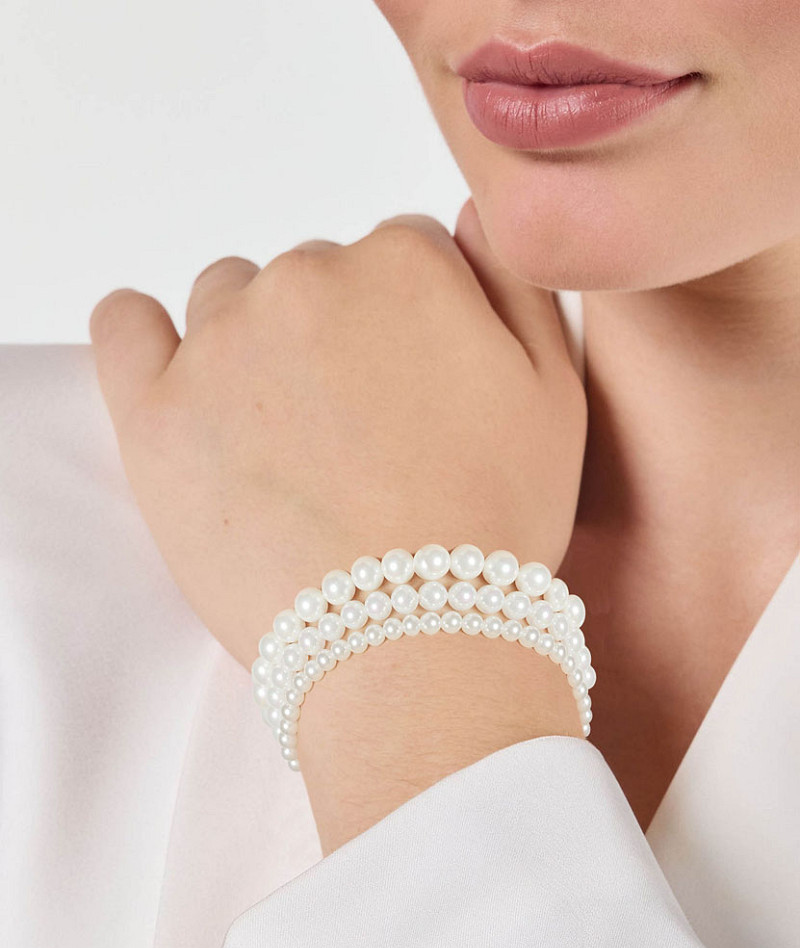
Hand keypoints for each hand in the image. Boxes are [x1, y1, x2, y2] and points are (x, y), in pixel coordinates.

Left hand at [90, 199, 587, 851]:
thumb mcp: (555, 393)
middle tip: (355, 432)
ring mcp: (222, 342)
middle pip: (314, 276)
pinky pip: (125, 326)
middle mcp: (308, 280)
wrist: (409, 641)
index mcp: (406, 266)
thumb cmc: (491, 526)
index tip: (412, 392)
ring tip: (285, 437)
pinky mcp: (154, 410)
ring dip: (253, 343)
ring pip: (228, 300)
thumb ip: (514, 281)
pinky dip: (145, 337)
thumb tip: (469, 216)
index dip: (411, 326)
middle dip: (337, 336)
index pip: (399, 254)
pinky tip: (180, 379)